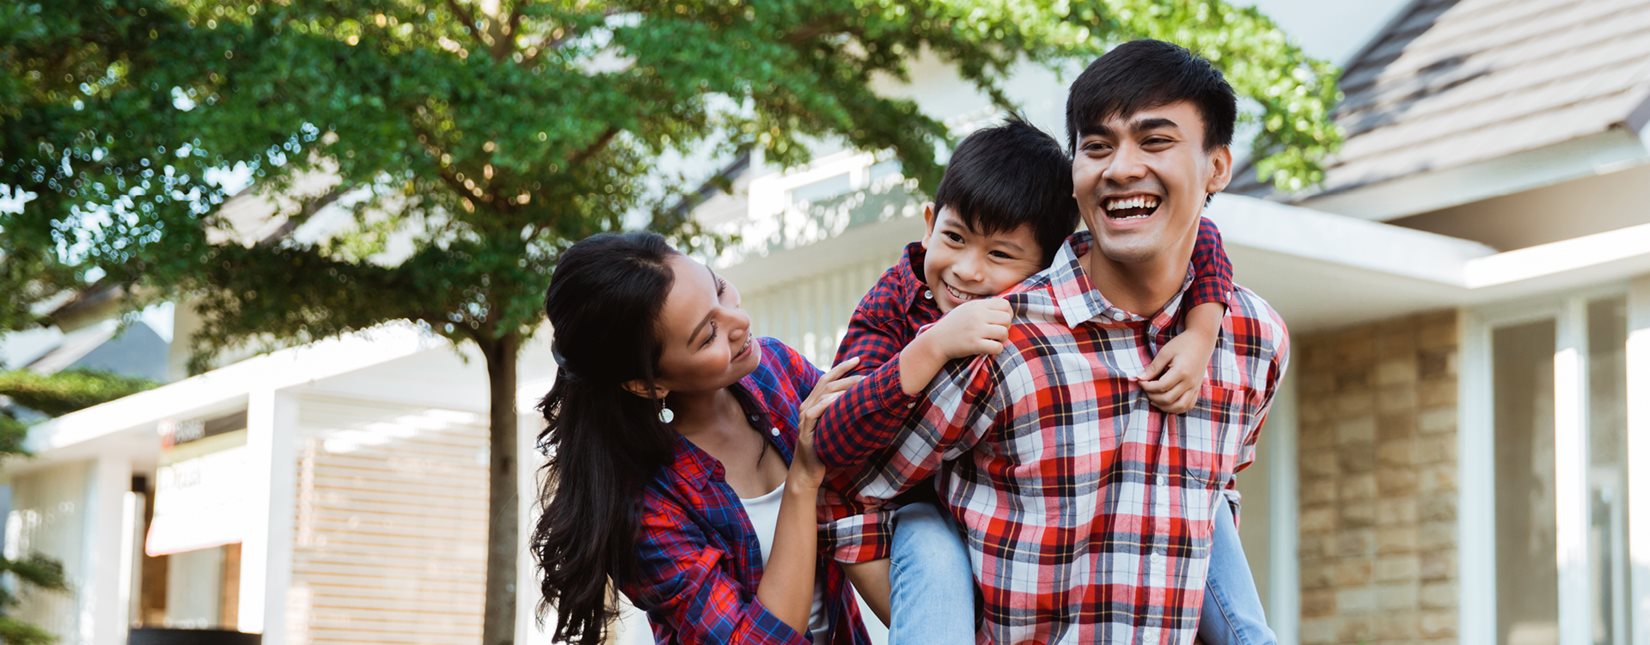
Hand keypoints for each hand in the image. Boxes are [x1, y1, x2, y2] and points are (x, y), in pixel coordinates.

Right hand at [791, 357, 862, 487]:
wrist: (808, 471)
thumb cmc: (824, 448)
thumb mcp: (835, 426)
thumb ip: (843, 413)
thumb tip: (867, 403)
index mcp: (813, 403)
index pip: (827, 379)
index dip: (842, 368)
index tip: (859, 359)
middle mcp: (807, 406)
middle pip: (826, 383)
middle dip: (847, 376)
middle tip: (867, 375)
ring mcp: (804, 418)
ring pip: (822, 395)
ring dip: (842, 388)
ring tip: (860, 385)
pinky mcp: (805, 431)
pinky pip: (814, 413)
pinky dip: (827, 404)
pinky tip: (840, 400)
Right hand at [925, 297, 1011, 360]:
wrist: (937, 341)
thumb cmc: (954, 325)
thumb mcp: (967, 309)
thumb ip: (984, 306)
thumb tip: (1005, 308)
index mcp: (977, 305)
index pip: (1005, 305)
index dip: (1007, 314)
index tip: (1000, 321)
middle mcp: (978, 315)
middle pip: (1007, 319)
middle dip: (1006, 327)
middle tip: (996, 333)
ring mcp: (976, 330)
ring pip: (1004, 333)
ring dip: (1002, 339)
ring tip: (993, 341)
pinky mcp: (974, 344)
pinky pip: (997, 347)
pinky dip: (997, 349)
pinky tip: (989, 348)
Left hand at [1138, 327, 1215, 413]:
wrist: (1202, 340)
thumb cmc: (1182, 344)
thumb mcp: (1165, 352)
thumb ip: (1153, 367)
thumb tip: (1139, 379)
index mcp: (1182, 371)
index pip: (1161, 386)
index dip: (1147, 386)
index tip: (1140, 381)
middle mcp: (1190, 382)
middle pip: (1168, 399)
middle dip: (1152, 396)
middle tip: (1146, 388)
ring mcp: (1195, 387)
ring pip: (1179, 407)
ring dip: (1164, 407)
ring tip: (1153, 399)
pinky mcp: (1198, 389)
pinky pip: (1188, 405)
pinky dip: (1177, 408)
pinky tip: (1167, 403)